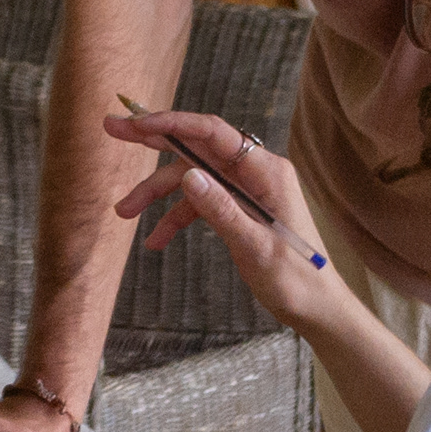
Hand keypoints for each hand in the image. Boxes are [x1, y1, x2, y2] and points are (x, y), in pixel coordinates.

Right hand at [105, 107, 348, 331]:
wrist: (316, 308)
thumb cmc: (296, 279)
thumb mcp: (255, 246)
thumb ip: (221, 209)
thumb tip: (187, 175)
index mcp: (266, 171)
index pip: (213, 133)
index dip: (174, 124)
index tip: (138, 124)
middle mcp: (254, 173)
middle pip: (196, 147)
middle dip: (154, 140)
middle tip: (114, 129)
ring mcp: (244, 190)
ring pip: (190, 178)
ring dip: (156, 193)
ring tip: (122, 211)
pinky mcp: (236, 209)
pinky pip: (198, 203)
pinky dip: (175, 219)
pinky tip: (154, 240)